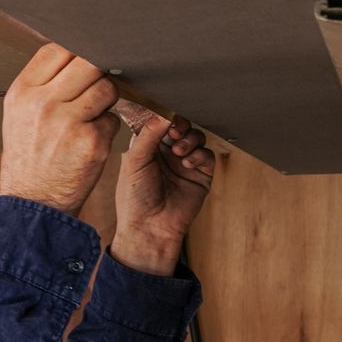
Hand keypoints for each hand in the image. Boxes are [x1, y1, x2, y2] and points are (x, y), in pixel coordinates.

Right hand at [0, 44, 120, 215]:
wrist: (32, 202)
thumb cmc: (28, 156)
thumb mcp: (19, 114)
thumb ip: (42, 84)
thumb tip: (76, 52)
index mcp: (22, 93)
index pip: (58, 49)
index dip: (75, 52)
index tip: (81, 63)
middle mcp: (43, 104)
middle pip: (88, 62)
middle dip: (96, 73)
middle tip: (93, 87)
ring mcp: (69, 123)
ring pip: (107, 88)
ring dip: (106, 99)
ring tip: (91, 116)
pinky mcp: (92, 142)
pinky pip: (112, 118)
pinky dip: (107, 127)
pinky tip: (90, 141)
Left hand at [111, 111, 213, 275]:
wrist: (150, 228)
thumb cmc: (134, 199)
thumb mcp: (135, 161)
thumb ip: (148, 135)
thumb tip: (163, 113)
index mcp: (146, 146)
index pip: (159, 121)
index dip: (163, 116)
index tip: (164, 115)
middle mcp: (166, 152)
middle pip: (180, 126)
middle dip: (180, 124)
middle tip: (175, 130)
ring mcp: (184, 162)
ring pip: (196, 137)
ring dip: (190, 139)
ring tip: (178, 151)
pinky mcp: (200, 175)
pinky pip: (207, 155)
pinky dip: (200, 154)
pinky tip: (187, 163)